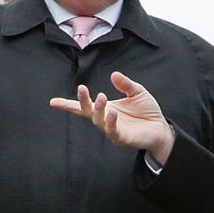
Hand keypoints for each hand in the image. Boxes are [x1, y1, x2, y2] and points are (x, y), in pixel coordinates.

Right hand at [49, 71, 174, 164]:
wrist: (161, 129)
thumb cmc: (147, 112)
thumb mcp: (137, 92)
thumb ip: (125, 84)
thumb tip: (113, 74)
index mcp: (105, 108)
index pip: (83, 106)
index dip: (67, 104)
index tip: (52, 102)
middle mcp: (105, 119)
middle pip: (87, 111)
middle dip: (82, 100)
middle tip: (82, 88)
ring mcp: (112, 129)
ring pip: (98, 120)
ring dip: (98, 108)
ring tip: (101, 96)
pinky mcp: (121, 138)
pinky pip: (112, 131)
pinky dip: (110, 121)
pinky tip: (113, 113)